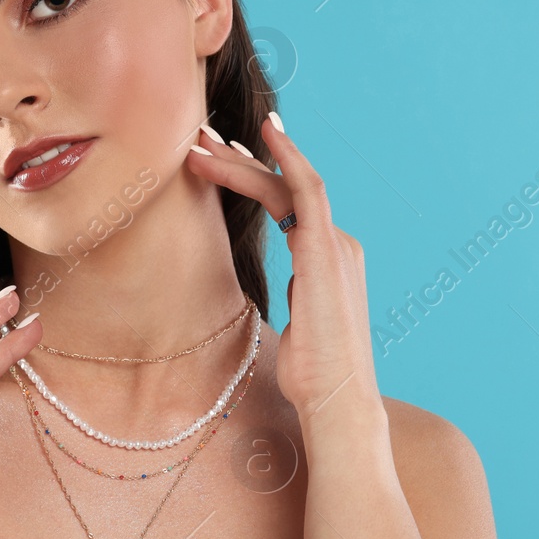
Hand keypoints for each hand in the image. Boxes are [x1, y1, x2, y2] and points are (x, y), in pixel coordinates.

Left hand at [186, 113, 383, 424]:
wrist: (335, 402)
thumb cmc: (312, 375)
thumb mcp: (296, 325)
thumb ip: (293, 297)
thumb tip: (276, 290)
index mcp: (329, 260)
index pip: (289, 203)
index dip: (254, 175)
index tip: (222, 155)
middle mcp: (338, 244)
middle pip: (284, 187)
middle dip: (241, 158)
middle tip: (201, 137)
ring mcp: (336, 245)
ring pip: (287, 184)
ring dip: (241, 160)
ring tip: (200, 143)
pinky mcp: (326, 251)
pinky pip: (304, 191)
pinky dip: (282, 159)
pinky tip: (258, 138)